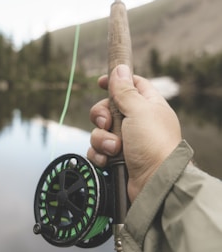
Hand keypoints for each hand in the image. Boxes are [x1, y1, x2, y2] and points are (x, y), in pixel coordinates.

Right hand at [87, 64, 181, 201]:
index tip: (101, 82)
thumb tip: (119, 68)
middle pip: (108, 108)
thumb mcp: (139, 111)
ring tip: (114, 149)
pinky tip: (108, 160)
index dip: (116, 81)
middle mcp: (137, 122)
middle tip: (107, 123)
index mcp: (148, 106)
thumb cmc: (153, 144)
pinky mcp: (116, 158)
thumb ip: (125, 90)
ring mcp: (126, 141)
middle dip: (101, 116)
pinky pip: (97, 149)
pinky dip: (100, 154)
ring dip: (102, 139)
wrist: (154, 183)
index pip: (132, 85)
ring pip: (99, 130)